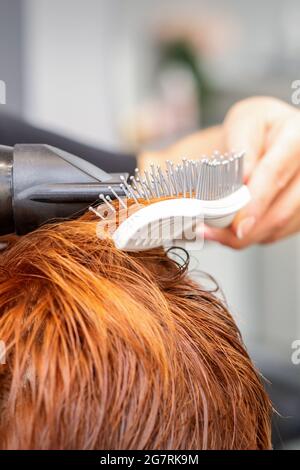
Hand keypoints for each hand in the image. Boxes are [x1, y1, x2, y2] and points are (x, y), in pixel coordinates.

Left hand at [204, 96, 299, 247]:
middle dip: (244, 230)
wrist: (268, 137)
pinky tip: (232, 229)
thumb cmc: (256, 128)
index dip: (253, 203)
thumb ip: (241, 150)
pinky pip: (276, 233)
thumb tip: (241, 181)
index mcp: (297, 136)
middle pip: (280, 211)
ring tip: (215, 231)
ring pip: (278, 228)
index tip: (235, 225)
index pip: (274, 175)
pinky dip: (252, 235)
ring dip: (244, 236)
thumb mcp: (243, 124)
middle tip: (211, 233)